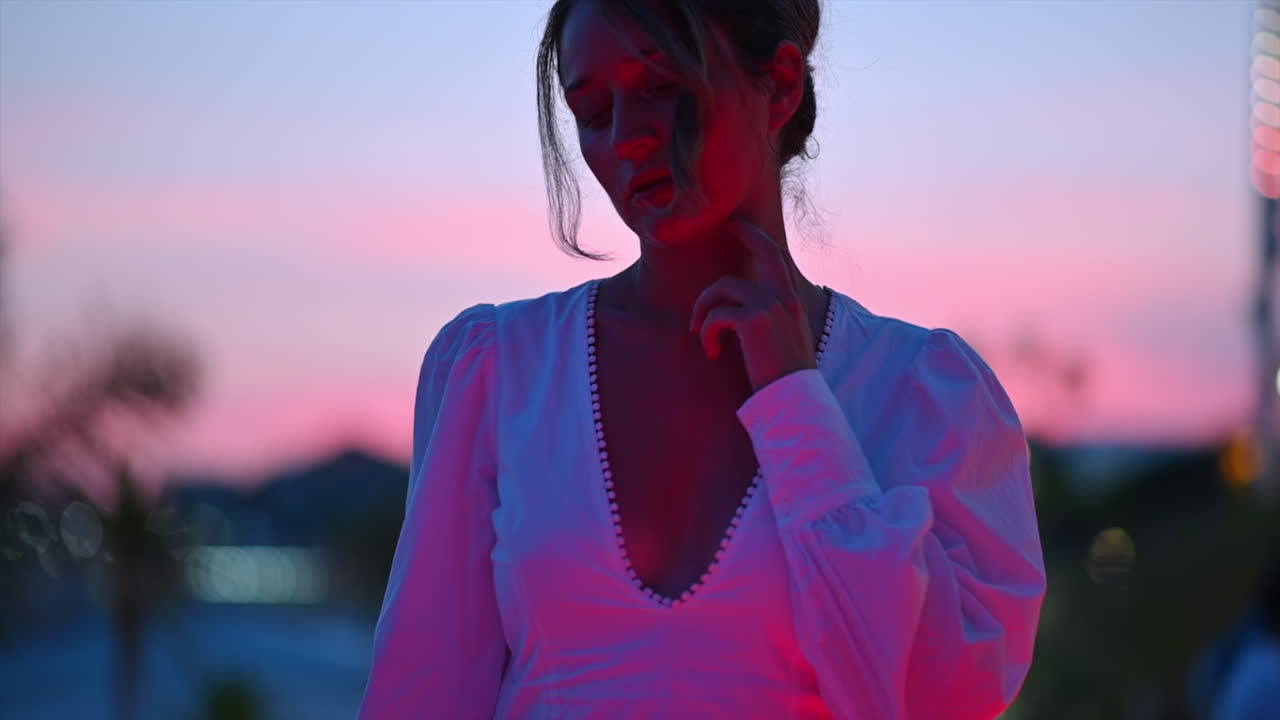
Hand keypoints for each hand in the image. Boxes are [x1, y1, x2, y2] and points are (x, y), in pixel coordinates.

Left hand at [688, 215, 817, 392]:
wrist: (794, 398)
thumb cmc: (785, 376)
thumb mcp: (785, 339)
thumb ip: (771, 318)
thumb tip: (743, 310)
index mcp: (793, 300)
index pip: (777, 258)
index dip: (758, 239)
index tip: (739, 228)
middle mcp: (785, 296)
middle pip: (763, 250)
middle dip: (744, 232)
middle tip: (724, 226)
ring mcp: (771, 305)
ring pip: (723, 286)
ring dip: (703, 307)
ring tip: (700, 332)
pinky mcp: (753, 321)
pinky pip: (716, 316)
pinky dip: (706, 334)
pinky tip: (711, 353)